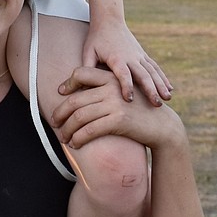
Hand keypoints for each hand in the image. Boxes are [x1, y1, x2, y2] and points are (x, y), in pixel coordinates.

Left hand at [53, 66, 183, 150]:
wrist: (163, 125)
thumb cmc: (140, 109)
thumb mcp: (123, 92)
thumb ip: (105, 87)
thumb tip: (81, 91)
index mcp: (111, 76)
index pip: (81, 72)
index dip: (67, 83)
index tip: (59, 94)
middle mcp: (112, 87)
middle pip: (75, 99)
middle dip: (60, 112)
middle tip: (54, 122)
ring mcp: (116, 103)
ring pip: (80, 116)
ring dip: (67, 129)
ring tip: (63, 137)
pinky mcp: (120, 119)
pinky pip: (90, 130)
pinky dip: (79, 138)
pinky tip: (75, 144)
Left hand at [82, 19, 172, 104]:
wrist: (109, 20)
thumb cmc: (96, 38)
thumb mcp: (88, 52)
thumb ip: (86, 69)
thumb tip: (77, 88)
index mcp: (116, 57)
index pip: (122, 73)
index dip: (125, 85)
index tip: (129, 99)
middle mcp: (130, 57)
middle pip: (143, 74)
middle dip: (150, 89)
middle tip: (157, 104)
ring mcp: (139, 55)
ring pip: (152, 71)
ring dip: (161, 84)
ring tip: (168, 98)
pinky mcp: (143, 55)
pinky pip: (155, 67)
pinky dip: (163, 77)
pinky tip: (169, 88)